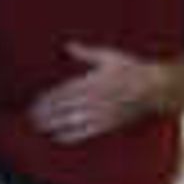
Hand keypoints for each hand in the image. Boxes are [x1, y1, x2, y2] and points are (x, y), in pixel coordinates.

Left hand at [37, 43, 160, 141]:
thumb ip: (86, 53)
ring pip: (69, 122)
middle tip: (30, 116)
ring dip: (51, 125)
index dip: (47, 98)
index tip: (34, 101)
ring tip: (37, 126)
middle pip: (62, 108)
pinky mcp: (104, 126)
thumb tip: (67, 45)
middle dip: (44, 113)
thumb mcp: (108, 56)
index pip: (63, 92)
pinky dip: (68, 137)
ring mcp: (98, 115)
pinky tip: (56, 138)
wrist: (153, 88)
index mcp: (92, 82)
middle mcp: (93, 100)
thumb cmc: (131, 69)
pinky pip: (83, 134)